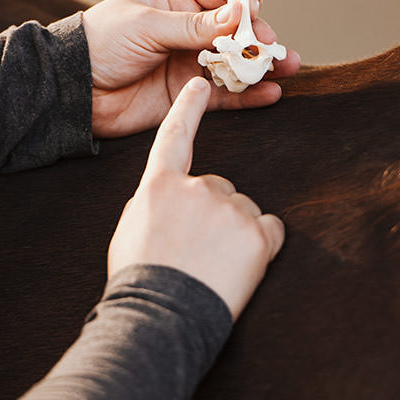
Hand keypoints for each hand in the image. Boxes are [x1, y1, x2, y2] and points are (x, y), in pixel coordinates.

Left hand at [82, 0, 300, 137]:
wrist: (74, 89)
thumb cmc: (102, 44)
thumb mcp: (147, 25)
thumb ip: (193, 25)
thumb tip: (240, 13)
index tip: (254, 6)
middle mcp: (189, 29)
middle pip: (236, 26)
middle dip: (257, 32)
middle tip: (268, 44)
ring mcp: (191, 62)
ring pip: (237, 61)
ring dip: (263, 63)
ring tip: (286, 66)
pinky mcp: (190, 95)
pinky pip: (227, 95)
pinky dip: (250, 94)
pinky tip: (271, 93)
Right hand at [107, 77, 284, 319]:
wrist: (162, 317)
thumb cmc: (141, 280)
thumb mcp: (129, 232)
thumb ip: (152, 203)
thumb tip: (170, 197)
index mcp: (159, 186)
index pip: (175, 136)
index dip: (188, 109)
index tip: (200, 82)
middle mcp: (197, 187)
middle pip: (219, 188)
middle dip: (215, 215)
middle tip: (200, 253)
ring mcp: (230, 208)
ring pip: (245, 211)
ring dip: (238, 234)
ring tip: (215, 267)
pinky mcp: (257, 234)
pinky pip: (270, 231)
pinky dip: (262, 248)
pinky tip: (239, 268)